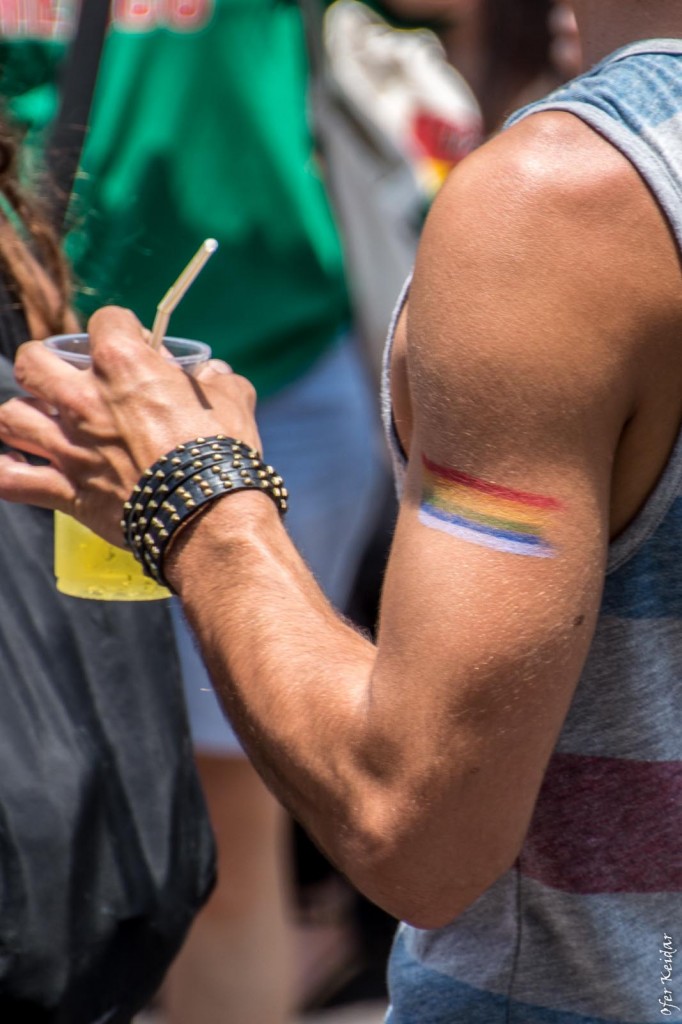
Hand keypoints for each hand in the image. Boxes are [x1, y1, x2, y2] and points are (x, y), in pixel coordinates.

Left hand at [0, 306, 261, 545]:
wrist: (208, 516)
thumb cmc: (221, 454)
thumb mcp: (233, 400)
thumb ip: (216, 381)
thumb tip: (214, 375)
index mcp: (123, 364)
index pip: (104, 321)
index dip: (120, 330)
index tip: (135, 345)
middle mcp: (83, 399)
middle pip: (32, 362)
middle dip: (46, 364)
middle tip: (69, 378)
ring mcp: (68, 446)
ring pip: (11, 417)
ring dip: (24, 416)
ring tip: (42, 422)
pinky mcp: (66, 491)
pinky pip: (10, 480)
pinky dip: (7, 471)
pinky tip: (15, 463)